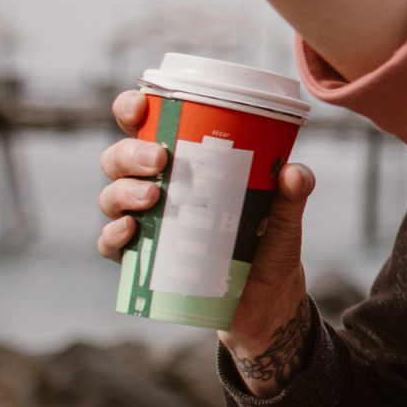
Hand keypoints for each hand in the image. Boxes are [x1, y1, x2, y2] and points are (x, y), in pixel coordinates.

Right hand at [99, 88, 318, 398]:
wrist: (266, 301)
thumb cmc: (270, 244)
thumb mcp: (285, 215)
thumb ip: (293, 193)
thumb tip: (294, 172)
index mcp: (188, 163)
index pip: (148, 127)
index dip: (133, 109)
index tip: (140, 105)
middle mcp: (159, 187)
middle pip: (119, 159)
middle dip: (130, 153)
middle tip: (161, 158)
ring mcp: (148, 223)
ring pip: (112, 196)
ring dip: (124, 191)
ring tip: (153, 195)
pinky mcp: (144, 260)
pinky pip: (112, 245)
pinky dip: (113, 236)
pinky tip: (130, 231)